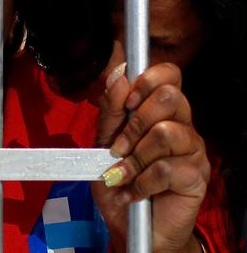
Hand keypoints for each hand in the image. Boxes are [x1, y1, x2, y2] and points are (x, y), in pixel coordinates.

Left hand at [93, 49, 208, 251]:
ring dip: (135, 157)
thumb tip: (118, 74)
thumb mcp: (103, 143)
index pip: (169, 75)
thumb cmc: (118, 182)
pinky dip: (141, 181)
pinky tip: (134, 191)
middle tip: (119, 146)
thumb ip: (110, 110)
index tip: (126, 101)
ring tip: (123, 173)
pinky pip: (166, 168)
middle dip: (135, 122)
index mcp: (160, 112)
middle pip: (169, 97)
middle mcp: (182, 126)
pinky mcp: (196, 177)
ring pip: (165, 133)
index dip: (147, 80)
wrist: (129, 226)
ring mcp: (192, 151)